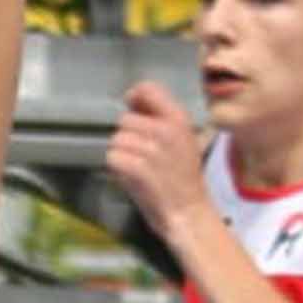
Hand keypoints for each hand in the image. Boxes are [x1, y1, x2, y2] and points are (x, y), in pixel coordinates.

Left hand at [104, 79, 206, 233]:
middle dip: (127, 137)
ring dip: (121, 155)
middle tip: (141, 155)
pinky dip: (117, 170)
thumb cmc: (184, 179)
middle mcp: (166, 130)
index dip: (134, 97)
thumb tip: (133, 100)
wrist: (190, 213)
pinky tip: (133, 178)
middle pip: (125, 120)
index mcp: (179, 119)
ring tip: (138, 168)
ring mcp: (151, 150)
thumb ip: (160, 119)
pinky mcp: (137, 168)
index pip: (148, 89)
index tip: (132, 107)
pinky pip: (113, 158)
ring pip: (116, 140)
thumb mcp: (183, 139)